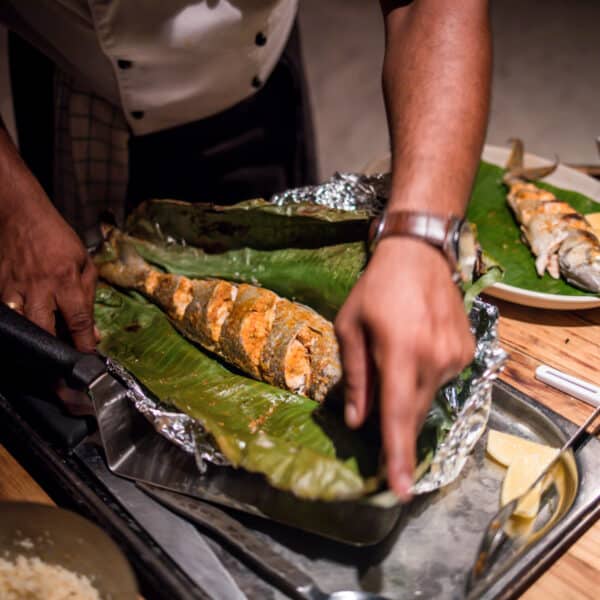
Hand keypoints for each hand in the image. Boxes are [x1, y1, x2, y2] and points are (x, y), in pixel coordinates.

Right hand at [0, 180, 96, 351]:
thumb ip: (89, 298)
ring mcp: (14, 288)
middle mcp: (39, 287)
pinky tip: (27, 328)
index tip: (88, 360)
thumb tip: (94, 332)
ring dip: (34, 338)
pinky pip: (7, 313)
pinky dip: (17, 324)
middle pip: (45, 328)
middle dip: (55, 348)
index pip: (78, 320)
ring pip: (22, 324)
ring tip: (45, 348)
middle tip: (64, 360)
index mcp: (66, 280)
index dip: (84, 344)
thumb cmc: (57, 238)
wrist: (20, 215)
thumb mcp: (84, 263)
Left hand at [335, 237, 474, 499]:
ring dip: (408, 397)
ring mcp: (456, 356)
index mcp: (399, 351)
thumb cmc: (375, 288)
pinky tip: (414, 351)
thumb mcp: (351, 326)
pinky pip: (441, 381)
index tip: (400, 490)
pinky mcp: (467, 352)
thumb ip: (355, 376)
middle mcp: (433, 358)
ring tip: (395, 363)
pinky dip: (423, 380)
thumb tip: (357, 421)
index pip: (398, 414)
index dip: (397, 455)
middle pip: (414, 412)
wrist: (420, 255)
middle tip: (379, 428)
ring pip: (427, 398)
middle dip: (397, 429)